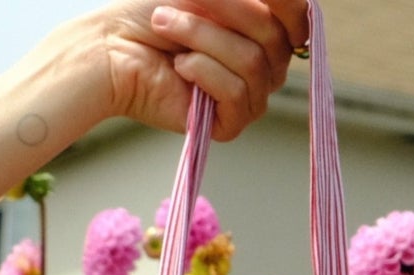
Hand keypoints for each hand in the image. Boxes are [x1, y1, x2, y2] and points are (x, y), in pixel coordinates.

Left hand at [96, 0, 308, 141]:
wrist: (114, 45)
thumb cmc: (155, 9)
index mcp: (264, 28)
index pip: (298, 17)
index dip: (285, 3)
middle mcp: (264, 64)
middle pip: (274, 36)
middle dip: (221, 12)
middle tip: (173, 9)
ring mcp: (249, 96)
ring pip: (253, 64)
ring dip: (202, 38)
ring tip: (166, 29)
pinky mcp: (229, 123)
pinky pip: (237, 94)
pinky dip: (203, 72)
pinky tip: (180, 70)